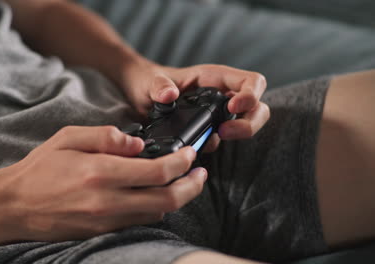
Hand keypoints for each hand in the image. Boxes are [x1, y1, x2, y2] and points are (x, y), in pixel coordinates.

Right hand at [5, 126, 206, 241]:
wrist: (13, 206)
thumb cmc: (40, 169)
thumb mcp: (68, 138)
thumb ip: (105, 136)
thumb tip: (138, 144)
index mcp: (100, 172)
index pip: (157, 172)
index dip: (181, 163)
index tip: (190, 154)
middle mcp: (108, 201)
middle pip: (167, 199)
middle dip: (191, 187)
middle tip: (201, 174)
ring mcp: (106, 221)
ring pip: (157, 214)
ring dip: (176, 198)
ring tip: (183, 182)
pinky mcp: (102, 232)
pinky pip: (139, 222)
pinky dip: (155, 209)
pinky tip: (155, 195)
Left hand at [120, 61, 269, 150]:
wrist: (138, 95)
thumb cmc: (148, 81)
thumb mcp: (150, 81)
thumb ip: (159, 86)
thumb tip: (170, 96)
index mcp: (215, 78)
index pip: (252, 82)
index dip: (251, 95)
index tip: (232, 108)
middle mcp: (222, 95)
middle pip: (258, 108)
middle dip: (249, 123)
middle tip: (224, 131)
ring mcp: (218, 113)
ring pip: (246, 125)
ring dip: (236, 135)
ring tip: (211, 139)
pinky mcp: (209, 129)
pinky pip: (223, 139)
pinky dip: (214, 144)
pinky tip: (195, 145)